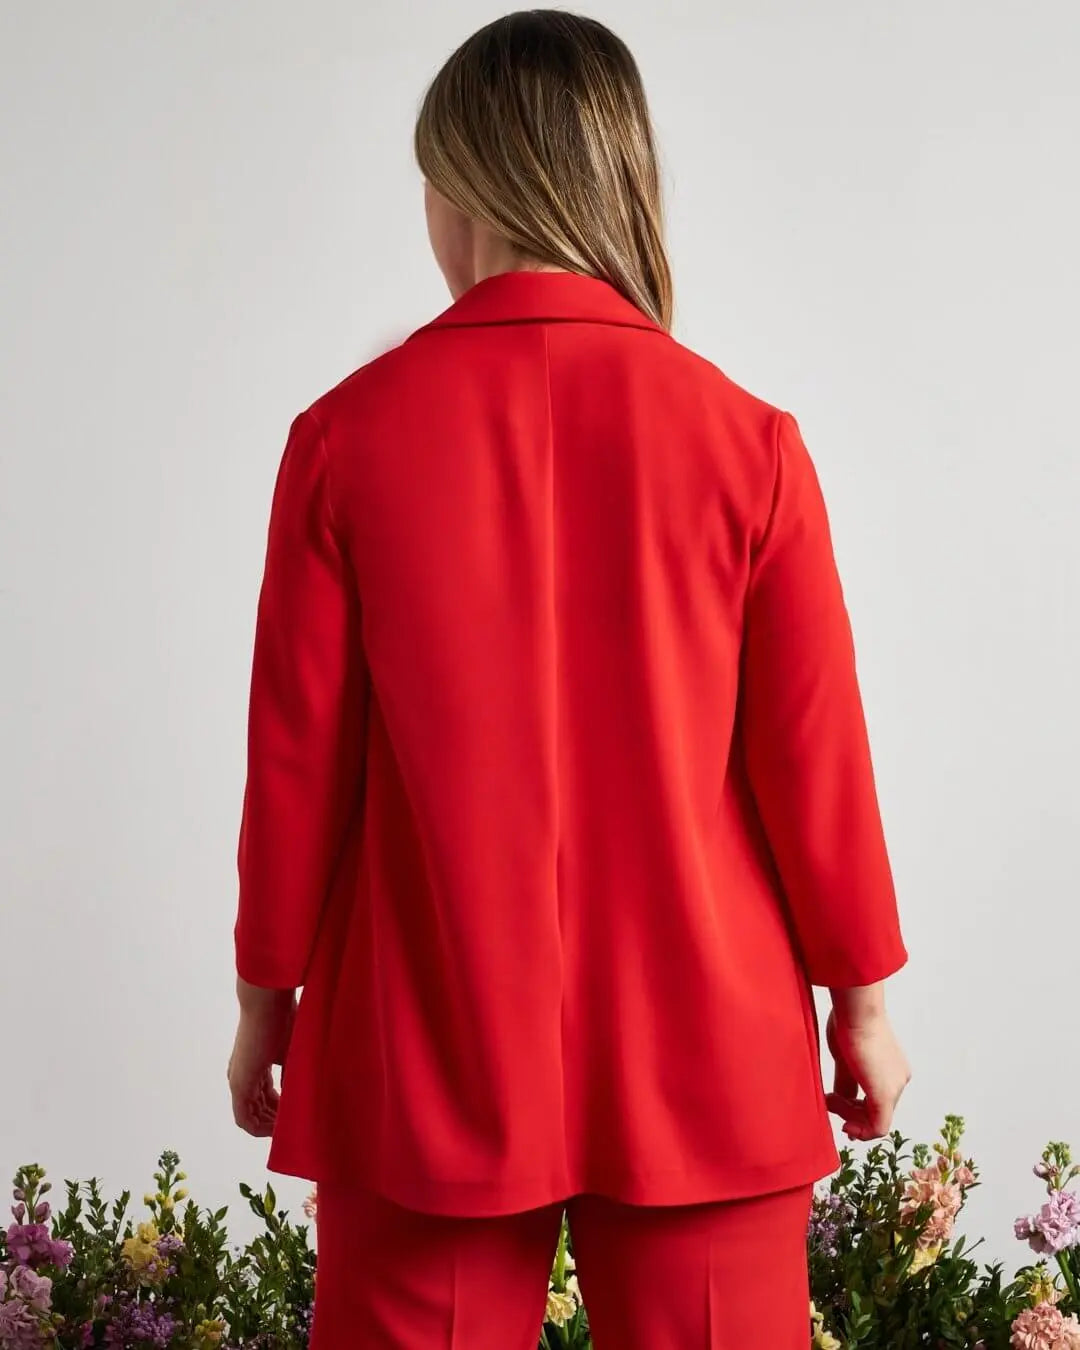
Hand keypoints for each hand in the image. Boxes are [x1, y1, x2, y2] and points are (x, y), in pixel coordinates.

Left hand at [227, 989, 295, 1136]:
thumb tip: (301, 1096)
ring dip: (268, 1126)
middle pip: (258, 1109)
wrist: (267, 1002)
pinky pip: (244, 1118)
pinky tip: (276, 1130)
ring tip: (290, 1129)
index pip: (265, 1096)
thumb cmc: (283, 1018)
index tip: (298, 1115)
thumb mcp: (292, 1051)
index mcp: (255, 1066)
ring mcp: (239, 1080)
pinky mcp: (239, 1084)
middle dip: (276, 1121)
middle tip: (296, 1126)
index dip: (280, 1110)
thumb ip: (292, 1074)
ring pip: (251, 1116)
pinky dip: (258, 1127)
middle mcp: (243, 1075)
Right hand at [825, 1006, 910, 1140]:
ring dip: (849, 1117)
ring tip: (830, 1101)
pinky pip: (878, 1127)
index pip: (874, 1097)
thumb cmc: (849, 1022)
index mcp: (891, 1068)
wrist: (856, 1012)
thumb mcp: (845, 1057)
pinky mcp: (885, 1096)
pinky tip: (843, 1122)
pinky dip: (860, 1130)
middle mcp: (898, 1079)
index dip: (854, 1108)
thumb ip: (846, 1081)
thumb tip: (839, 1099)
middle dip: (850, 1113)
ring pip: (876, 1120)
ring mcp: (895, 1088)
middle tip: (829, 1101)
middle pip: (875, 1110)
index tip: (833, 1103)